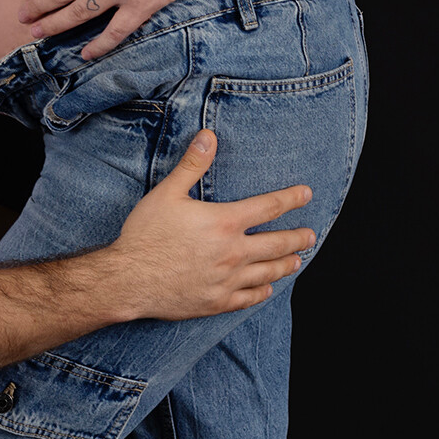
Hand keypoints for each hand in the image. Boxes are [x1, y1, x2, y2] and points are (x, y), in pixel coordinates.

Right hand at [110, 130, 312, 319]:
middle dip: (297, 238)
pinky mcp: (216, 302)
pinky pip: (248, 298)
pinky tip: (266, 289)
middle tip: (310, 235)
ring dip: (285, 265)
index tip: (306, 194)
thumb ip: (193, 164)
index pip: (268, 207)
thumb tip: (209, 135)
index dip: (291, 198)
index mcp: (224, 222)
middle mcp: (233, 253)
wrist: (128, 279)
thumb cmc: (145, 234)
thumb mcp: (167, 192)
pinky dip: (261, 292)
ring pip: (268, 273)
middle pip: (277, 244)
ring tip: (296, 260)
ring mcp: (227, 281)